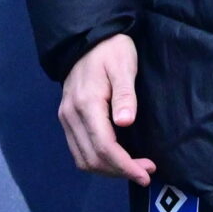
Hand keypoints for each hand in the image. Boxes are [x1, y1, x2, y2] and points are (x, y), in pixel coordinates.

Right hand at [59, 35, 155, 184]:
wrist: (89, 38)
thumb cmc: (112, 50)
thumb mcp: (124, 66)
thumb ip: (125, 95)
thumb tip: (125, 123)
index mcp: (87, 105)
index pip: (104, 147)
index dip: (125, 165)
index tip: (146, 173)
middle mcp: (71, 116)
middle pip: (92, 159)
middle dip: (119, 171)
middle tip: (145, 172)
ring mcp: (66, 118)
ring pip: (83, 159)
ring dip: (108, 169)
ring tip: (134, 168)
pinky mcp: (67, 118)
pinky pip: (79, 149)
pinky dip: (97, 160)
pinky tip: (116, 158)